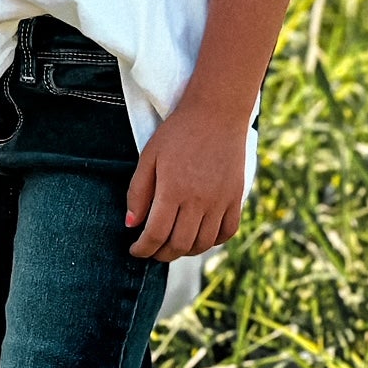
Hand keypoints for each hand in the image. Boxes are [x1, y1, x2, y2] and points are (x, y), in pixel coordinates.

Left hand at [125, 97, 250, 262]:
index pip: (155, 234)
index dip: (143, 249)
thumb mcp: (149, 157)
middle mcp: (198, 200)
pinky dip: (212, 241)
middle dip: (161, 254)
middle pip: (179, 245)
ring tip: (173, 246)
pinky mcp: (235, 198)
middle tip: (152, 251)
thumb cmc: (178, 133)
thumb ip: (138, 192)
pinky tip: (199, 236)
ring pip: (202, 243)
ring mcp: (220, 201)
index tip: (135, 250)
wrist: (217, 113)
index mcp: (172, 190)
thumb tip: (132, 225)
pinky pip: (226, 232)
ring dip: (185, 252)